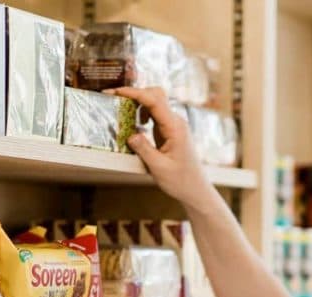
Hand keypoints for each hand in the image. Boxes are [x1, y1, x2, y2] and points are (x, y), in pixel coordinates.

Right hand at [104, 86, 215, 209]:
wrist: (195, 190)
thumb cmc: (180, 181)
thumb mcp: (159, 168)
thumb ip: (144, 149)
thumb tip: (130, 134)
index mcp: (175, 128)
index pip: (154, 100)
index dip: (134, 93)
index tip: (116, 91)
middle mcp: (176, 122)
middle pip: (155, 95)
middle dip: (135, 93)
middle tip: (115, 98)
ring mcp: (174, 125)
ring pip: (155, 103)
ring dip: (138, 104)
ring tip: (122, 112)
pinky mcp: (170, 131)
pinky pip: (155, 115)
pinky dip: (142, 114)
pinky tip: (135, 124)